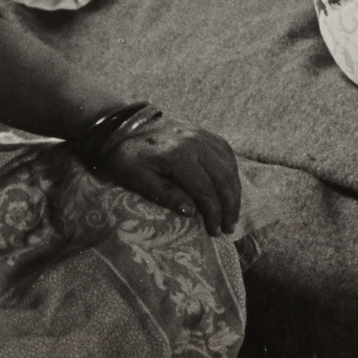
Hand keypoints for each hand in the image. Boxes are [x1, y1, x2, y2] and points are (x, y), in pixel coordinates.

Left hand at [100, 116, 241, 236]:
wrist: (124, 126)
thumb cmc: (127, 156)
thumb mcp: (136, 179)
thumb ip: (164, 194)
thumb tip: (191, 212)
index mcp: (178, 155)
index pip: (205, 189)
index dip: (213, 213)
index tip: (215, 231)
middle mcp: (195, 142)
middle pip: (223, 178)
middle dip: (229, 206)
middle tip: (228, 228)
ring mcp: (201, 135)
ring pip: (229, 166)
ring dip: (234, 192)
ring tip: (232, 214)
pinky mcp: (203, 133)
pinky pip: (226, 153)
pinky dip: (231, 173)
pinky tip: (230, 188)